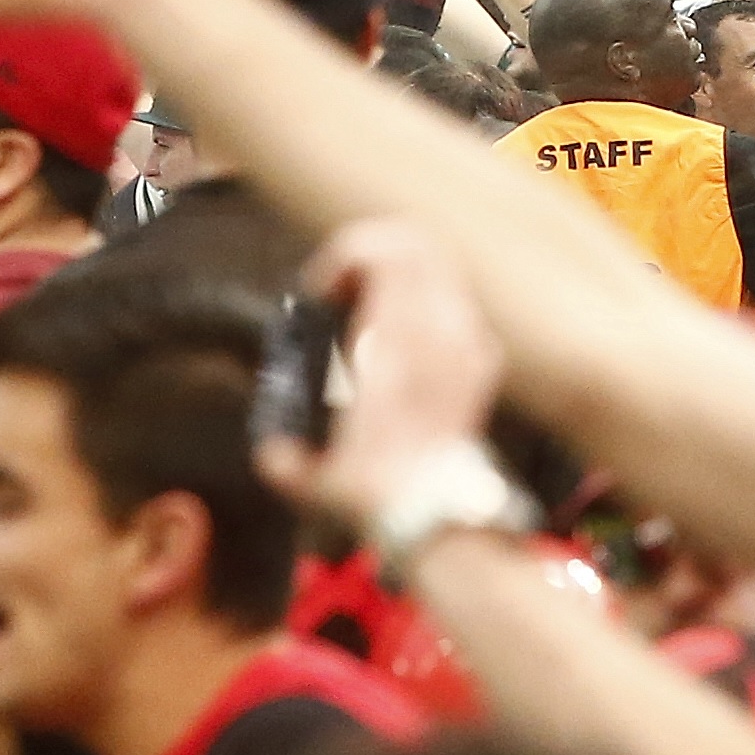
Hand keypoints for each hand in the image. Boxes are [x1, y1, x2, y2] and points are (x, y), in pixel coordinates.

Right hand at [256, 219, 506, 528]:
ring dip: (399, 269)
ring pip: (438, 263)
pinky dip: (427, 297)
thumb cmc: (371, 491)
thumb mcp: (310, 475)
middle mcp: (434, 332)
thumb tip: (272, 449)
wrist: (436, 510)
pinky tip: (404, 333)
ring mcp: (465, 340)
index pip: (379, 255)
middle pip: (412, 244)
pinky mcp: (482, 355)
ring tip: (370, 303)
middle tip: (343, 285)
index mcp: (389, 343)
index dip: (342, 255)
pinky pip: (456, 299)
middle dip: (369, 250)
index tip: (320, 290)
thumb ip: (283, 456)